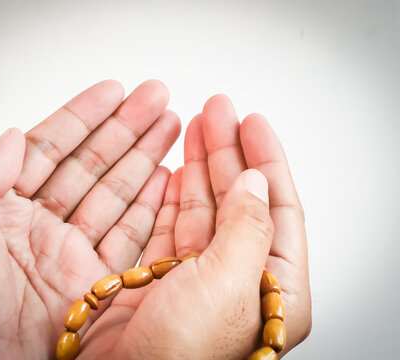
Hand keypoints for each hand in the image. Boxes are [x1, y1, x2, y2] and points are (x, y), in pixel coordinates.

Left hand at [0, 80, 180, 358]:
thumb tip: (16, 135)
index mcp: (4, 207)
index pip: (51, 148)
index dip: (84, 116)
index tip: (114, 91)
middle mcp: (42, 225)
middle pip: (93, 164)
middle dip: (127, 127)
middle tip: (156, 97)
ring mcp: (73, 252)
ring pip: (117, 192)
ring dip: (145, 157)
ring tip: (170, 125)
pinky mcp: (98, 281)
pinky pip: (130, 233)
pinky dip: (151, 204)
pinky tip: (165, 176)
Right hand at [78, 96, 310, 358]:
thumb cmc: (178, 355)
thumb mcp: (227, 284)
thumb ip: (247, 227)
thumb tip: (255, 181)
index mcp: (274, 289)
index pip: (279, 209)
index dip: (267, 161)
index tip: (253, 122)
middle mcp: (239, 281)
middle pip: (240, 202)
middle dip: (229, 153)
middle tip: (218, 111)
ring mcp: (200, 277)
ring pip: (205, 209)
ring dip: (200, 167)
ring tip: (195, 126)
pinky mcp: (165, 276)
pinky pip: (174, 226)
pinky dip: (173, 196)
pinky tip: (173, 168)